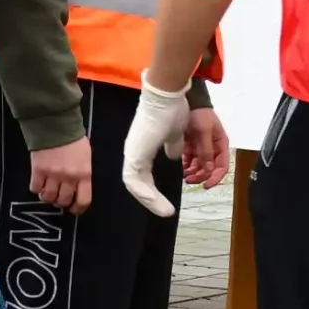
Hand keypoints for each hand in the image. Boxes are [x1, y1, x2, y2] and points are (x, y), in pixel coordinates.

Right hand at [27, 137, 90, 213]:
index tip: (74, 209)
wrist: (55, 124)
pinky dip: (36, 188)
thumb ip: (83, 174)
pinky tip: (39, 183)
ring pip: (48, 197)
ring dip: (47, 197)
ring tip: (48, 191)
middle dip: (61, 202)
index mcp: (84, 174)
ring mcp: (52, 174)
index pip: (83, 200)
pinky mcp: (37, 170)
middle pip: (63, 201)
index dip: (78, 208)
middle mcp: (69, 177)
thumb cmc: (73, 140)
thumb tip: (78, 189)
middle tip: (59, 198)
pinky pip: (35, 188)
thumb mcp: (85, 157)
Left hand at [120, 79, 191, 217]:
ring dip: (150, 201)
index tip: (164, 202)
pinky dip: (146, 195)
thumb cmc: (172, 110)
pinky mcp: (135, 155)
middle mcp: (134, 153)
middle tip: (165, 211)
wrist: (167, 96)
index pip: (142, 176)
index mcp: (142, 149)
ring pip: (135, 186)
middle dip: (151, 200)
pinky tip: (157, 204)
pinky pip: (136, 182)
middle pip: (137, 185)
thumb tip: (175, 156)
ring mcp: (133, 154)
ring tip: (165, 212)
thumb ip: (174, 147)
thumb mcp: (176, 134)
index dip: (151, 190)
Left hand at [182, 108, 230, 189]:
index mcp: (221, 145)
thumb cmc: (200, 114)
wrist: (187, 102)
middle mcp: (213, 148)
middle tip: (189, 180)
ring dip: (193, 172)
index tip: (206, 185)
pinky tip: (182, 167)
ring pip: (199, 166)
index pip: (222, 167)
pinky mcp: (191, 146)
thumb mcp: (204, 131)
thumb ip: (206, 151)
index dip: (215, 178)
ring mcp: (202, 147)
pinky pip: (190, 160)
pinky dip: (186, 165)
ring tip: (185, 175)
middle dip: (201, 176)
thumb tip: (208, 169)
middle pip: (209, 169)